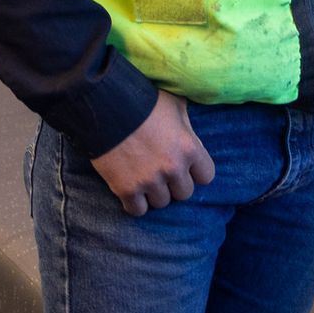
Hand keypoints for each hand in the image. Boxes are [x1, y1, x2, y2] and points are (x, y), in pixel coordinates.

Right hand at [89, 89, 215, 215]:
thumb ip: (186, 123)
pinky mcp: (126, 190)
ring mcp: (149, 181)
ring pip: (161, 203)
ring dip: (155, 193)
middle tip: (163, 173)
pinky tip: (132, 190)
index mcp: (189, 148)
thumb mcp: (175, 104)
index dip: (196, 172)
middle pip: (184, 193)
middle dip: (175, 184)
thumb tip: (190, 130)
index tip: (186, 166)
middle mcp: (173, 168)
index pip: (206, 176)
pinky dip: (135, 203)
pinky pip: (138, 210)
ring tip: (146, 179)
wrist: (107, 106)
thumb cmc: (145, 102)